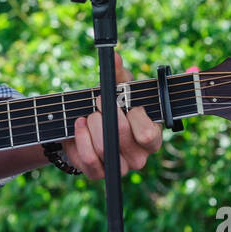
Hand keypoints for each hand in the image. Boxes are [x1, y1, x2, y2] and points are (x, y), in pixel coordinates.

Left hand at [61, 52, 162, 179]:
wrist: (89, 124)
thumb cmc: (112, 105)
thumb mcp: (117, 87)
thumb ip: (118, 73)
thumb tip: (114, 57)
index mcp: (151, 138)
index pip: (148, 135)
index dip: (132, 116)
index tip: (120, 100)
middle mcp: (139, 157)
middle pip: (122, 140)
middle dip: (106, 115)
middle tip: (98, 102)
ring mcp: (119, 168)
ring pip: (104, 150)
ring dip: (91, 126)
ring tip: (88, 115)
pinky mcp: (98, 173)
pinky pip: (88, 161)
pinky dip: (80, 139)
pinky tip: (79, 125)